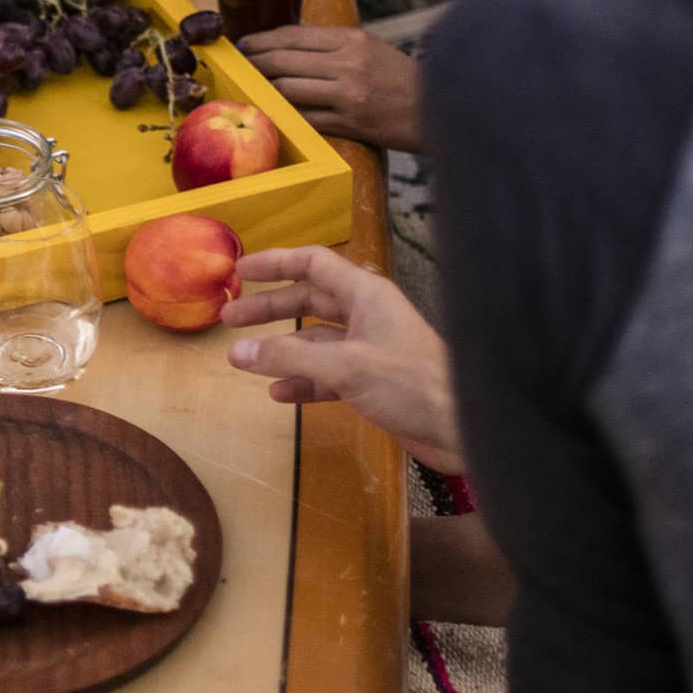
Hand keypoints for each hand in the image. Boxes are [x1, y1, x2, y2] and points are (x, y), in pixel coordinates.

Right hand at [222, 246, 461, 472]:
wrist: (464, 429)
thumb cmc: (410, 383)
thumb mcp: (345, 366)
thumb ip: (289, 357)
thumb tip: (238, 351)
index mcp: (366, 295)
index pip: (314, 263)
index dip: (276, 263)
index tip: (240, 271)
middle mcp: (366, 315)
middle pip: (308, 301)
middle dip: (269, 309)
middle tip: (229, 318)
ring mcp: (369, 349)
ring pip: (314, 340)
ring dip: (280, 349)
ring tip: (242, 360)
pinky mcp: (371, 381)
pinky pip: (326, 374)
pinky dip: (302, 381)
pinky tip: (279, 393)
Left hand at [238, 26, 421, 150]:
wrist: (438, 108)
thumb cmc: (399, 77)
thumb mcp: (370, 47)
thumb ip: (330, 41)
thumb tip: (287, 36)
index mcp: (352, 40)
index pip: (293, 35)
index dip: (262, 39)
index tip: (245, 44)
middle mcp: (348, 64)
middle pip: (283, 61)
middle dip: (255, 63)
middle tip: (241, 66)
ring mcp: (348, 95)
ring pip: (287, 90)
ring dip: (265, 90)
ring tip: (254, 88)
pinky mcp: (350, 123)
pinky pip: (304, 117)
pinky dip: (285, 114)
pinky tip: (274, 111)